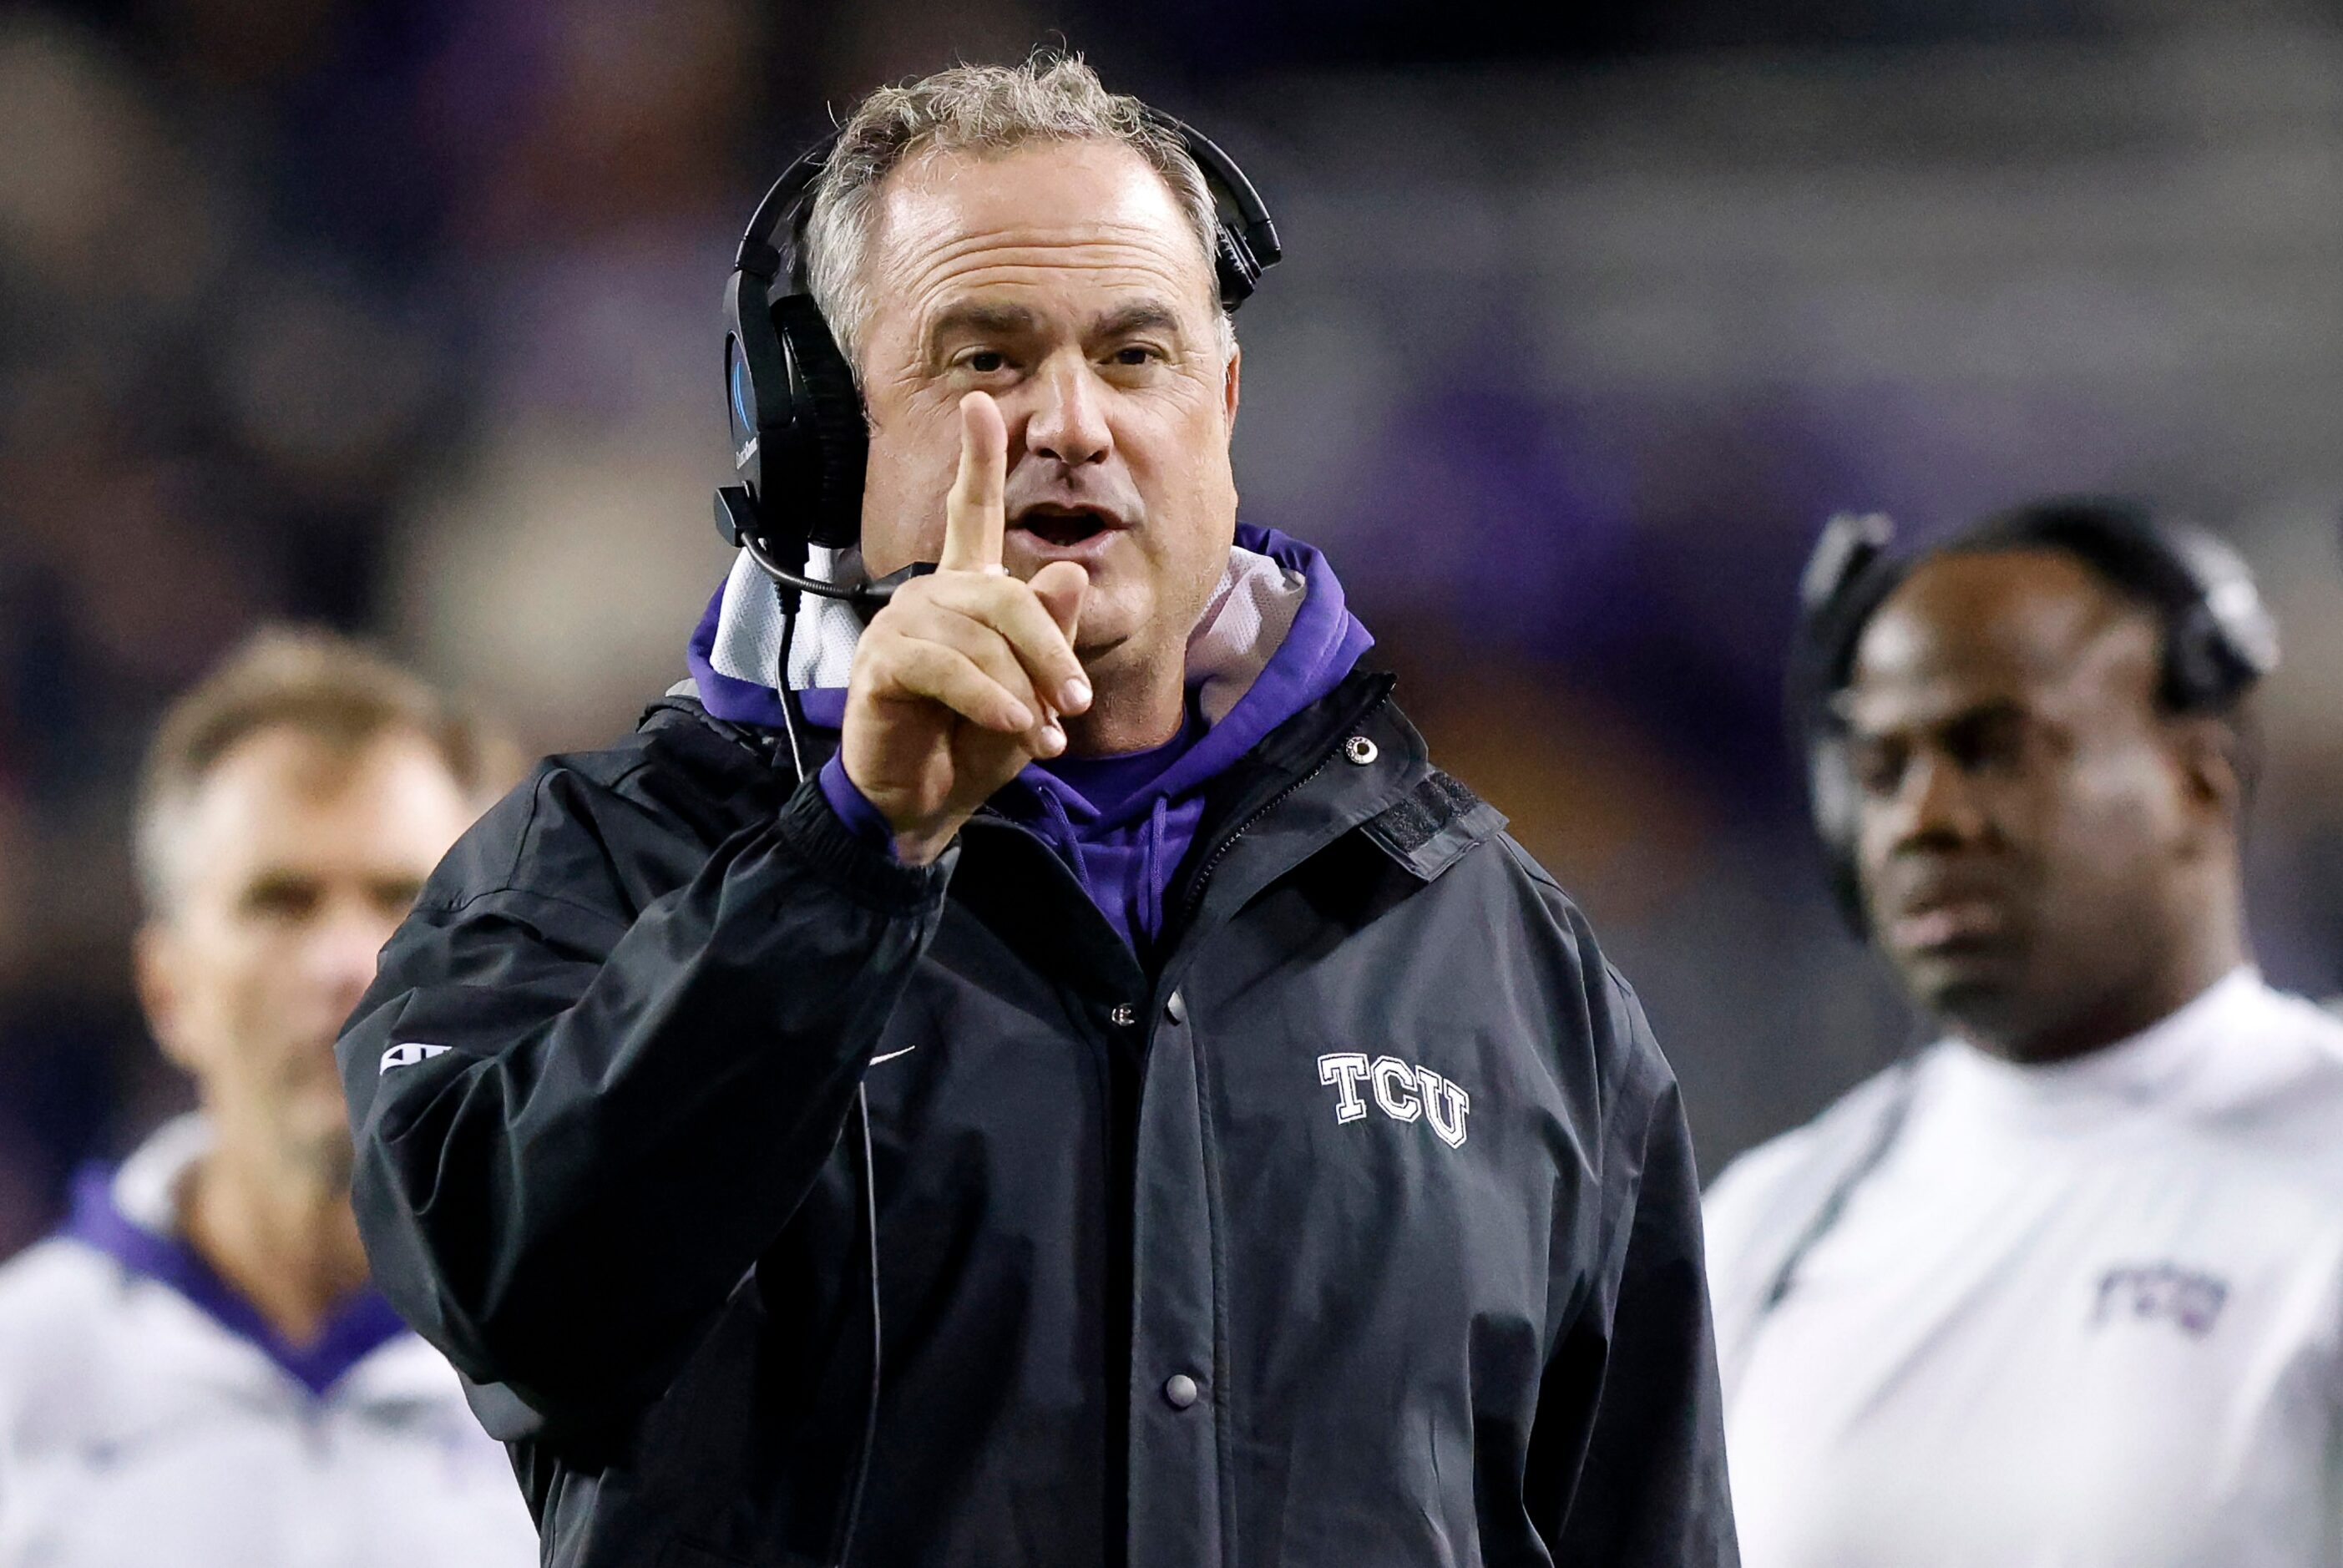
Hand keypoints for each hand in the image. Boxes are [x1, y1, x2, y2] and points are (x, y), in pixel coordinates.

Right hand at [840, 392, 1090, 863]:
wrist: (925, 805)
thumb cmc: (976, 743)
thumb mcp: (1033, 693)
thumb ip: (1052, 635)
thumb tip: (1071, 570)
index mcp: (967, 592)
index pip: (974, 515)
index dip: (978, 461)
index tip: (983, 404)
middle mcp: (931, 597)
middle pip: (1003, 593)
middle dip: (1049, 648)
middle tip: (1074, 702)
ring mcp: (900, 627)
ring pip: (979, 634)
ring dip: (1021, 688)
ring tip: (1039, 734)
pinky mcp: (880, 664)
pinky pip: (946, 667)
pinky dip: (987, 698)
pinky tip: (1011, 727)